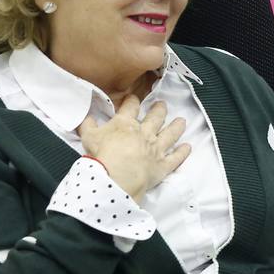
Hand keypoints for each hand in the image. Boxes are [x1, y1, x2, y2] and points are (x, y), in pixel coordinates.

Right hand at [77, 95, 191, 201]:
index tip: (134, 97)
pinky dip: (182, 152)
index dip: (132, 100)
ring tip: (182, 121)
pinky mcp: (162, 166)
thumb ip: (87, 124)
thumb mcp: (88, 136)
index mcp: (126, 124)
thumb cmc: (102, 155)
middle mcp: (144, 133)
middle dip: (159, 109)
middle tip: (162, 104)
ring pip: (170, 134)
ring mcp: (155, 149)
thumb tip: (85, 115)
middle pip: (155, 117)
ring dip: (176, 127)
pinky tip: (188, 147)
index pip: (131, 107)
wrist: (117, 176)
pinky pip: (175, 158)